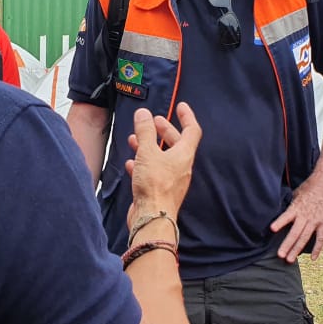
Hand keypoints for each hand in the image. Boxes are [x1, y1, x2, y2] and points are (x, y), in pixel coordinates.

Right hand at [124, 103, 201, 229]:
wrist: (151, 217)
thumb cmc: (154, 185)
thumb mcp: (148, 153)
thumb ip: (145, 131)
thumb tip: (144, 113)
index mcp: (184, 155)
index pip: (192, 130)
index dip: (187, 117)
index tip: (180, 106)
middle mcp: (181, 167)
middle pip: (176, 143)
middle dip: (164, 130)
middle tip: (154, 121)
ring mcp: (171, 180)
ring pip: (162, 157)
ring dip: (149, 146)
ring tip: (134, 139)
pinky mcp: (159, 190)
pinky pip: (153, 172)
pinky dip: (143, 164)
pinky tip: (130, 163)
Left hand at [270, 172, 322, 262]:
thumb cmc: (311, 186)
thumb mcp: (296, 193)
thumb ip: (290, 204)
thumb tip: (278, 210)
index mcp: (297, 207)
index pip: (286, 216)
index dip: (280, 222)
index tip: (272, 229)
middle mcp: (305, 216)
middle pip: (295, 233)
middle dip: (287, 244)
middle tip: (280, 255)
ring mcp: (316, 220)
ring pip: (305, 238)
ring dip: (297, 249)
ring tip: (290, 259)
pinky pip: (321, 238)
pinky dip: (317, 248)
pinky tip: (313, 258)